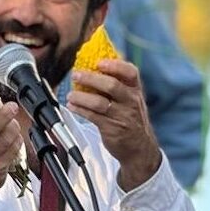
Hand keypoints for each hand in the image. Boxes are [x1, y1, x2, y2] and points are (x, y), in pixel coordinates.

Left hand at [68, 59, 160, 189]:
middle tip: (76, 74)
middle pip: (112, 86)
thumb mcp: (131, 100)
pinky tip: (72, 106)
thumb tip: (92, 65)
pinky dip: (80, 110)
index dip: (115, 65)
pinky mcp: (112, 129)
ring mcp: (122, 116)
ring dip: (81, 97)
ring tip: (70, 95)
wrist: (139, 148)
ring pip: (99, 103)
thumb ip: (118, 84)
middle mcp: (131, 102)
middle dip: (91, 78)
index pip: (130, 72)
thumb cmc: (131, 119)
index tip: (99, 62)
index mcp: (135, 90)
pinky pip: (93, 117)